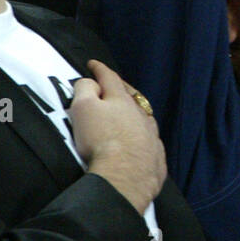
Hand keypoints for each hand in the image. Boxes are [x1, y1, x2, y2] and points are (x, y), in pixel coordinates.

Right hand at [70, 60, 166, 214]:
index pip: (110, 78)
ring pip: (144, 117)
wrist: (125, 176)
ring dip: (136, 112)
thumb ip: (85, 89)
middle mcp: (141, 115)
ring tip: (130, 111)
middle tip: (114, 83)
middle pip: (131, 95)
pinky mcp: (156, 158)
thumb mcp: (83, 108)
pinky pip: (150, 142)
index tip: (93, 64)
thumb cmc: (101, 140)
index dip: (99, 69)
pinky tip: (140, 141)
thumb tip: (90, 82)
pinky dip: (143, 137)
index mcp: (122, 100)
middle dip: (121, 87)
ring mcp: (151, 136)